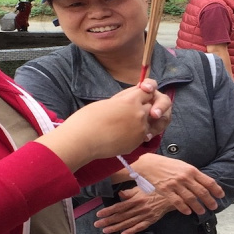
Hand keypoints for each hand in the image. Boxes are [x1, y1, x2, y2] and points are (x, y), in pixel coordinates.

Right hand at [38, 80, 171, 169]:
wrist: (82, 139)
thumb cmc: (87, 118)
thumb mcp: (108, 102)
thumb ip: (123, 100)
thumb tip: (131, 99)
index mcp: (130, 100)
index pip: (148, 91)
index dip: (143, 94)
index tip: (138, 97)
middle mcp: (139, 113)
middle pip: (151, 106)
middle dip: (144, 107)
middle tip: (130, 113)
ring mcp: (140, 129)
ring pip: (149, 122)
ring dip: (141, 122)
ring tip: (125, 125)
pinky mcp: (137, 142)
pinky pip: (143, 135)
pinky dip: (137, 134)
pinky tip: (123, 135)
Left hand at [93, 187, 173, 233]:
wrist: (171, 196)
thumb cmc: (154, 190)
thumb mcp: (142, 188)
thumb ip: (130, 192)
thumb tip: (120, 194)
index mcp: (136, 199)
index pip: (119, 206)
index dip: (109, 210)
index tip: (99, 214)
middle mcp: (139, 208)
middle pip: (121, 216)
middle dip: (108, 220)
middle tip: (98, 224)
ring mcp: (145, 215)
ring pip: (128, 223)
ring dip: (116, 227)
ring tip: (106, 230)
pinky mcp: (151, 220)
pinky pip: (140, 227)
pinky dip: (132, 231)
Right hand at [130, 152, 222, 215]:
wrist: (150, 164)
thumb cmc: (167, 165)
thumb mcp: (183, 165)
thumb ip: (193, 174)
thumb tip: (205, 183)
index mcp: (191, 170)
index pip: (208, 181)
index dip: (216, 190)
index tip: (221, 196)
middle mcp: (185, 177)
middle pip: (201, 192)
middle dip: (209, 201)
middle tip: (214, 207)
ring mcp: (175, 184)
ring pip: (191, 199)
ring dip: (198, 207)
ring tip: (202, 212)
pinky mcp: (166, 191)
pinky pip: (177, 202)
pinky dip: (184, 208)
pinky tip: (188, 212)